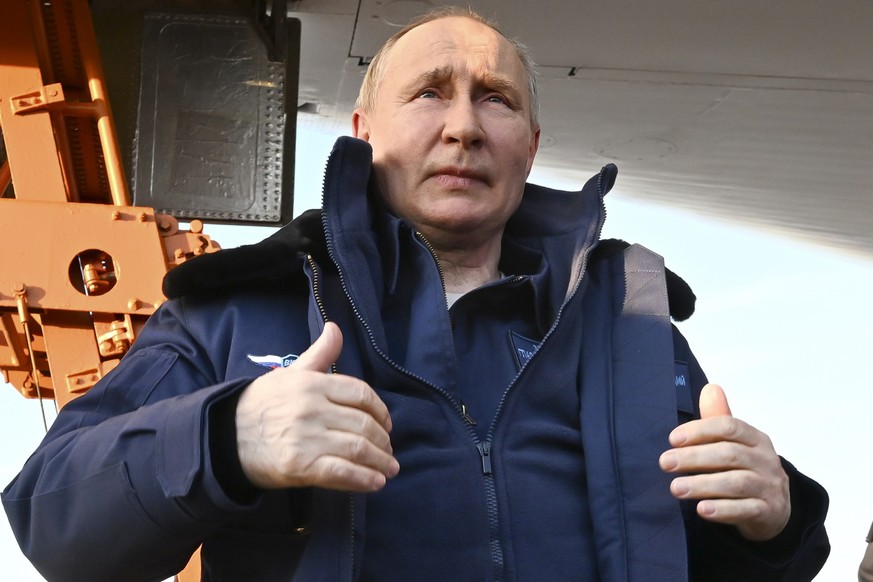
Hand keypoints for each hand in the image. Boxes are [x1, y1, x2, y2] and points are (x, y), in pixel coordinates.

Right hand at [235, 322, 398, 491]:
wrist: (226, 437)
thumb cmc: (262, 403)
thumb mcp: (291, 373)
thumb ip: (319, 354)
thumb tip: (335, 328)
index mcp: (313, 384)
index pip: (360, 394)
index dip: (380, 410)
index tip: (387, 424)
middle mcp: (312, 409)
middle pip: (363, 423)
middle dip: (382, 440)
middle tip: (389, 450)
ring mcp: (306, 438)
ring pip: (357, 448)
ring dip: (380, 460)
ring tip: (389, 468)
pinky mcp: (300, 466)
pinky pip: (341, 473)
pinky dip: (364, 479)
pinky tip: (376, 482)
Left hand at [659, 384, 790, 540]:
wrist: (775, 509)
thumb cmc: (746, 469)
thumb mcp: (735, 443)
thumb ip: (718, 418)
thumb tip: (710, 388)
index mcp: (756, 439)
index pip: (729, 427)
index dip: (700, 431)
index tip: (672, 439)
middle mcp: (766, 461)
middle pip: (729, 454)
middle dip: (694, 458)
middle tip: (665, 463)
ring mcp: (769, 487)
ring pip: (736, 483)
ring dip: (702, 485)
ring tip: (675, 488)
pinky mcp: (769, 512)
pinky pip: (746, 510)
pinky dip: (723, 510)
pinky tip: (702, 510)